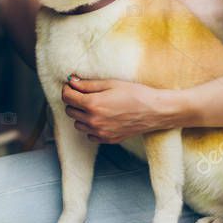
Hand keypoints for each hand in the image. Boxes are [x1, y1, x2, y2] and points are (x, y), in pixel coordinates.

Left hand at [60, 75, 177, 142]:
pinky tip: (101, 118)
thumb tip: (71, 82)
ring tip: (93, 106)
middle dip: (73, 101)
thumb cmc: (135, 93)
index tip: (72, 85)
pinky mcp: (108, 139)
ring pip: (78, 124)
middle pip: (70, 111)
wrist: (155, 111)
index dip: (67, 89)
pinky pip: (89, 135)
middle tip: (84, 94)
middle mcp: (93, 121)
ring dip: (81, 115)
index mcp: (92, 104)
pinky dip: (90, 127)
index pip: (67, 97)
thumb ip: (87, 84)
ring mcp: (100, 132)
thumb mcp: (110, 83)